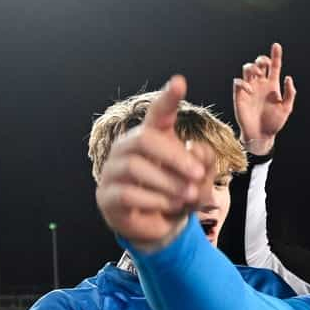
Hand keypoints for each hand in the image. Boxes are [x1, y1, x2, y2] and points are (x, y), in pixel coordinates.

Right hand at [95, 76, 209, 250]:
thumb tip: (197, 153)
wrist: (161, 226)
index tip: (179, 82)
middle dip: (175, 157)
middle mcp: (127, 148)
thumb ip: (203, 162)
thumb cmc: (178, 193)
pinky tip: (170, 206)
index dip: (168, 98)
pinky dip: (154, 201)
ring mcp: (113, 171)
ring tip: (187, 196)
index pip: (158, 113)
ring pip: (135, 167)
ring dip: (167, 183)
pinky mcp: (107, 196)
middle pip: (145, 139)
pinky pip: (127, 193)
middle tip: (198, 175)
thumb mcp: (199, 179)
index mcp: (152, 137)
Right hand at [231, 42, 296, 156]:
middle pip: (259, 64)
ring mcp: (250, 89)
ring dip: (251, 67)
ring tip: (256, 74)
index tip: (277, 45)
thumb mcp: (287, 108)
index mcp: (273, 85)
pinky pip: (238, 82)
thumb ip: (289, 93)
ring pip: (247, 69)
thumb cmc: (274, 122)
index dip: (275, 55)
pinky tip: (249, 90)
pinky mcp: (240, 95)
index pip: (274, 66)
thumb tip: (288, 78)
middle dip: (261, 59)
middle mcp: (261, 84)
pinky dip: (243, 83)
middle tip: (264, 64)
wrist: (262, 135)